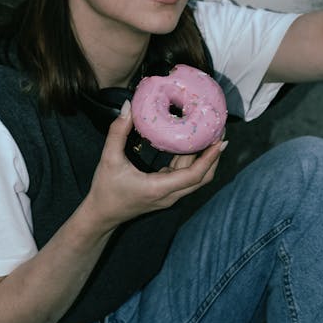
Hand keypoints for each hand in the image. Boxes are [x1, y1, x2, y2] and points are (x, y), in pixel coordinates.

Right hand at [84, 101, 225, 229]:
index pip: (194, 175)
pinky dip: (192, 162)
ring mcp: (169, 195)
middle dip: (214, 156)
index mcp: (159, 188)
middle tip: (221, 133)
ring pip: (195, 178)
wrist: (102, 215)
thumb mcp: (109, 159)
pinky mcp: (166, 192)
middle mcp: (169, 194)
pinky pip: (185, 177)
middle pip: (202, 178)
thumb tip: (128, 107)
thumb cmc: (105, 189)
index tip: (220, 141)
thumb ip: (117, 132)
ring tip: (212, 135)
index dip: (209, 158)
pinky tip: (193, 144)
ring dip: (205, 159)